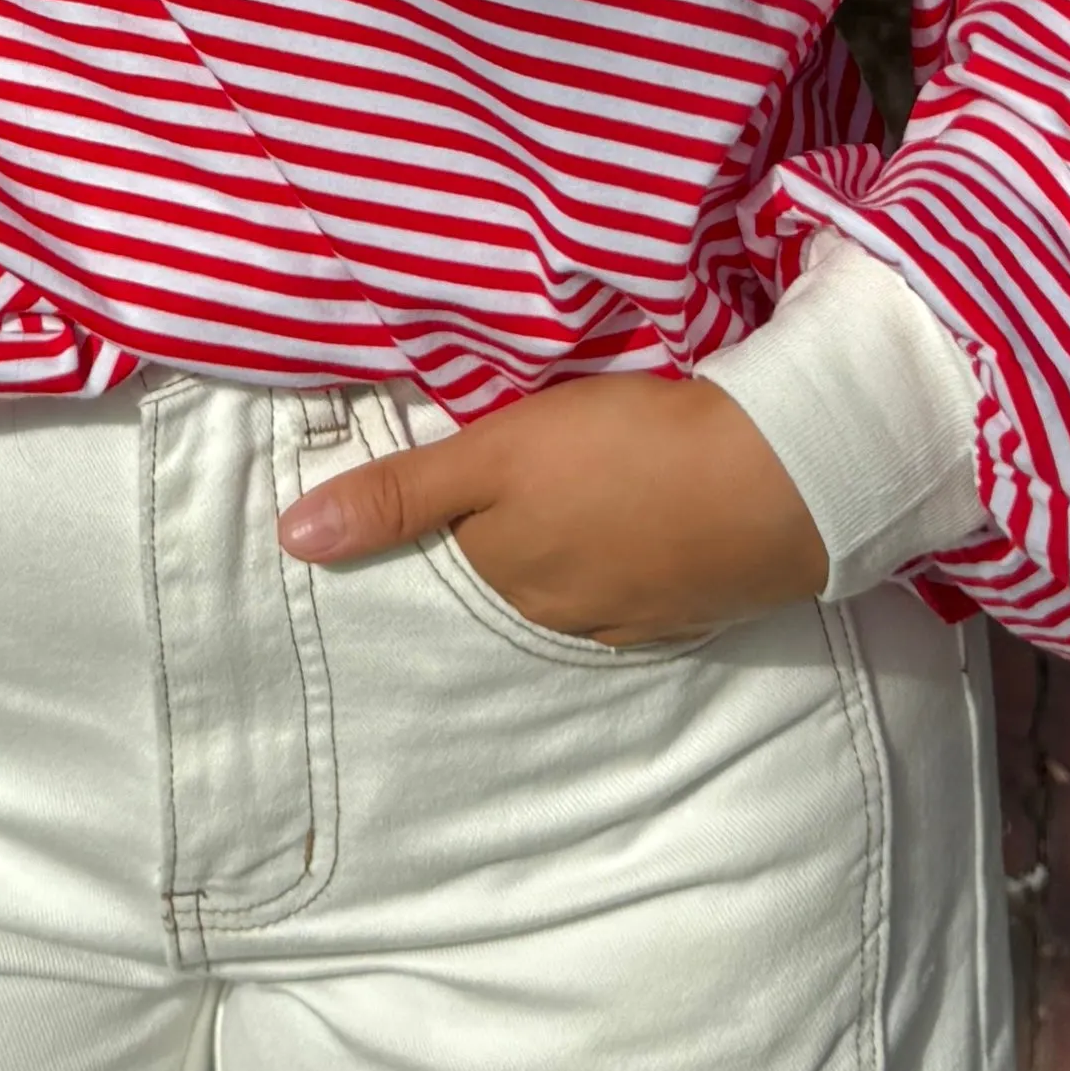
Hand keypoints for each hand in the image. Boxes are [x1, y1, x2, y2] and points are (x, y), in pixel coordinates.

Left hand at [276, 371, 826, 647]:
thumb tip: (292, 541)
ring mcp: (632, 620)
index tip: (498, 452)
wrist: (777, 478)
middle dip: (523, 521)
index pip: (456, 539)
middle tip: (561, 455)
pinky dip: (638, 551)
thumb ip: (399, 495)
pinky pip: (640, 583)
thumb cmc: (625, 450)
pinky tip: (658, 513)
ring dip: (582, 538)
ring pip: (578, 577)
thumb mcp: (497, 454)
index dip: (468, 491)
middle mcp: (559, 617)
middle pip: (515, 564)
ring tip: (610, 478)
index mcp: (506, 575)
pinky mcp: (692, 608)